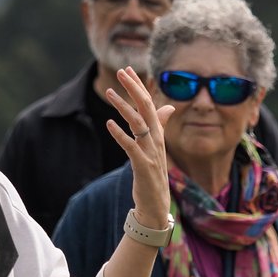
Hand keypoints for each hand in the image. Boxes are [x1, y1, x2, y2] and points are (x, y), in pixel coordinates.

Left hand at [106, 66, 172, 230]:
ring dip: (123, 106)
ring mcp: (151, 153)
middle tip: (120, 71)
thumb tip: (167, 107)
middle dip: (133, 88)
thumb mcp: (155, 148)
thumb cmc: (153, 176)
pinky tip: (109, 124)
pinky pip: (131, 146)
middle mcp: (156, 140)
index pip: (149, 104)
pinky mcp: (143, 166)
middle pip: (146, 108)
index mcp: (158, 134)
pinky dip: (120, 134)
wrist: (155, 206)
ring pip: (138, 123)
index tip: (127, 70)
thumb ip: (160, 126)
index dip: (138, 86)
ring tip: (109, 92)